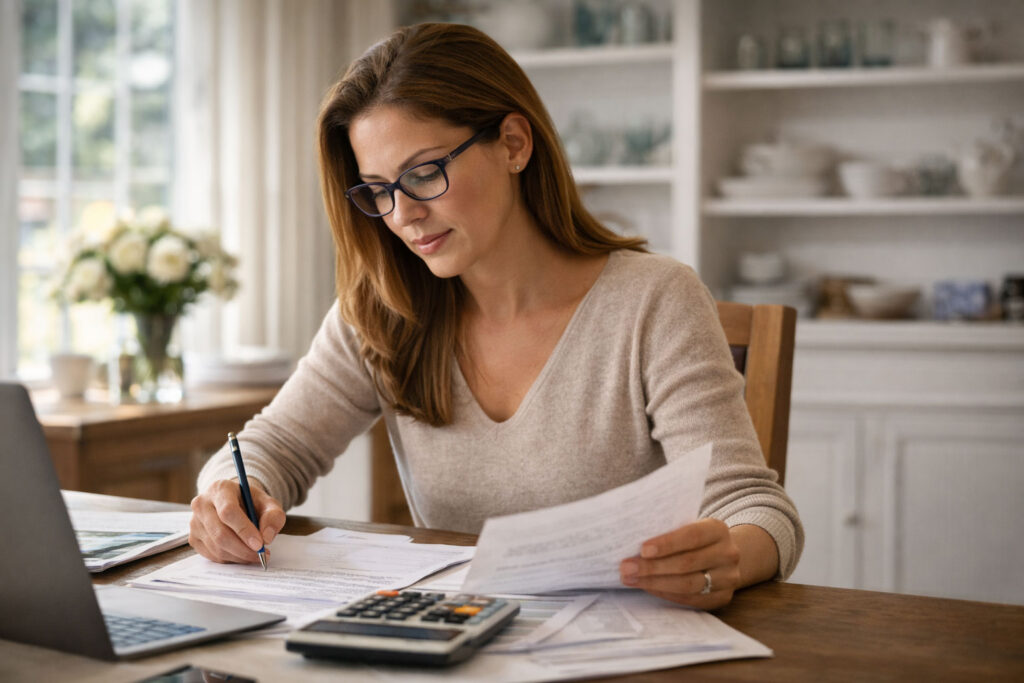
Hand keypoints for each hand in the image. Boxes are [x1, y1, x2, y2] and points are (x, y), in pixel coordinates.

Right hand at [189, 479, 285, 563]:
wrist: (235, 503)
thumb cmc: (251, 503)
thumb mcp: (268, 503)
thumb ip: (273, 516)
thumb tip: (266, 537)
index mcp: (220, 489)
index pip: (228, 511)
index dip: (244, 530)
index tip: (260, 544)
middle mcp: (202, 504)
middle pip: (220, 533)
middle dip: (243, 549)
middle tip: (262, 555)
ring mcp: (195, 522)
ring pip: (216, 547)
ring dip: (239, 556)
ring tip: (255, 554)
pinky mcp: (193, 538)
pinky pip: (212, 555)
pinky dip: (230, 559)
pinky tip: (242, 554)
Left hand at [619, 518, 740, 609]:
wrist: (723, 555)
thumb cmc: (694, 539)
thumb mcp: (688, 527)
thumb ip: (668, 531)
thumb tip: (631, 542)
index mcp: (718, 529)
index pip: (692, 536)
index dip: (667, 544)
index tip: (642, 550)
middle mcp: (728, 553)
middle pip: (687, 563)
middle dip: (653, 567)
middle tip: (626, 568)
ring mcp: (728, 578)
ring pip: (688, 585)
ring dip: (655, 583)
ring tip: (631, 579)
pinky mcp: (722, 597)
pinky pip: (690, 599)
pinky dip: (666, 594)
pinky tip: (648, 588)